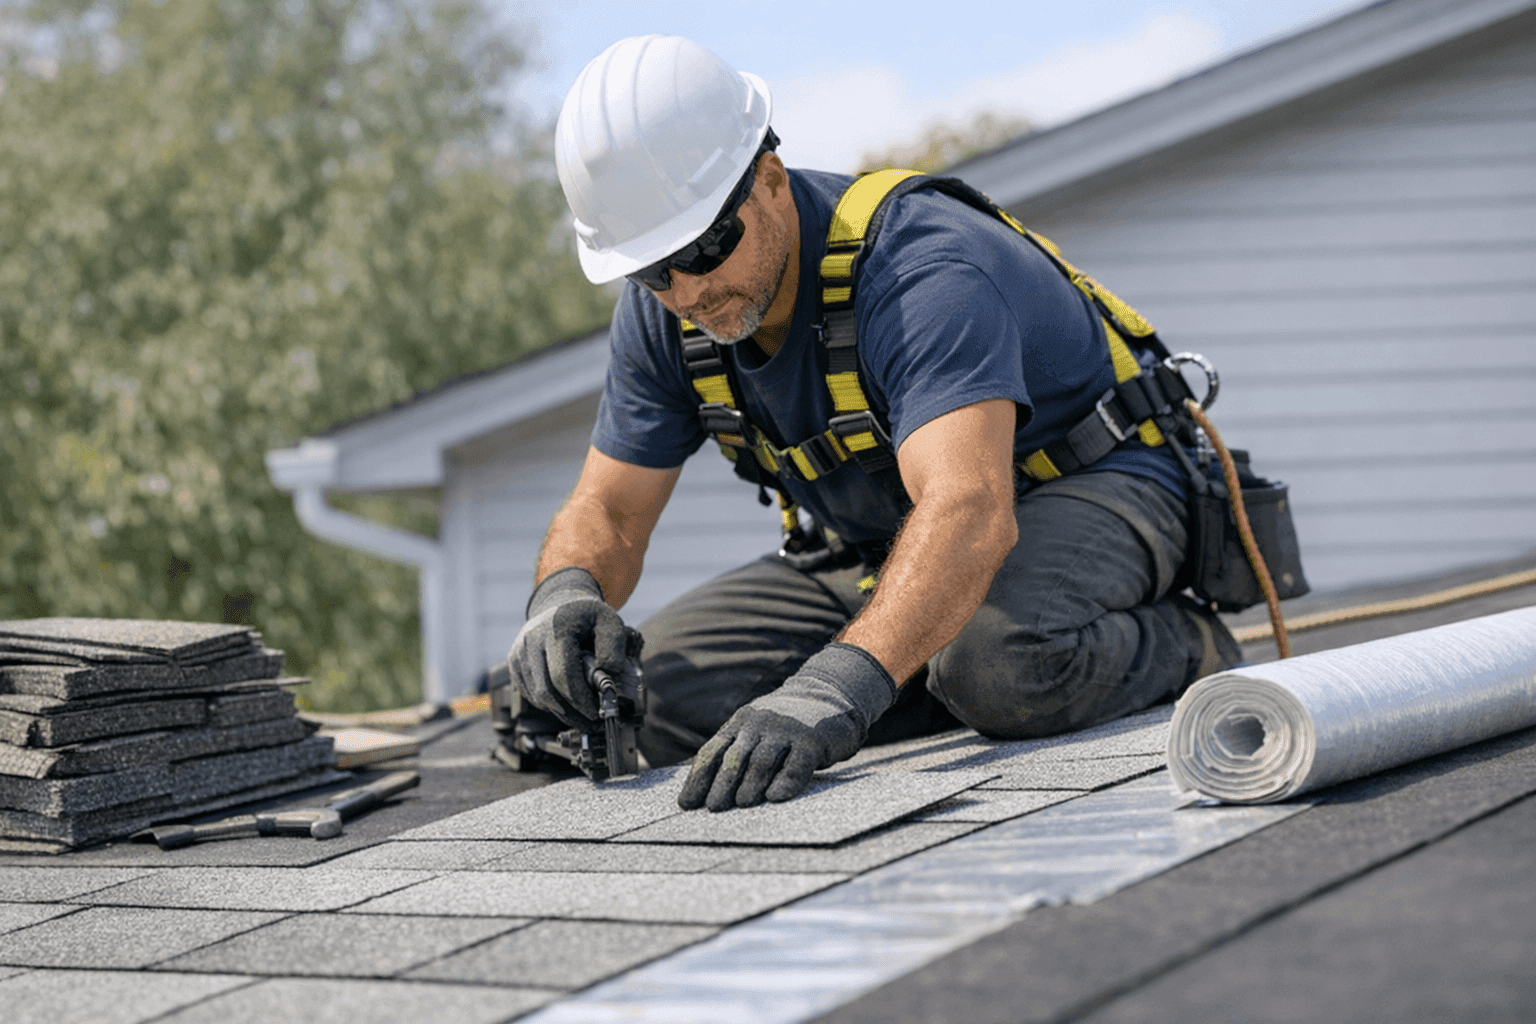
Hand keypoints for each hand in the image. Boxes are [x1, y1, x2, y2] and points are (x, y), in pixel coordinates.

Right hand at [507, 566, 641, 728]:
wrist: (560, 603)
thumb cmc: (587, 616)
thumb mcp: (609, 621)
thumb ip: (614, 645)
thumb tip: (608, 674)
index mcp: (556, 627)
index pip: (564, 675)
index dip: (580, 700)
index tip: (596, 713)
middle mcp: (531, 639)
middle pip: (546, 691)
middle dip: (571, 712)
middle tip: (591, 722)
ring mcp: (518, 651)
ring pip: (536, 696)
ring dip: (559, 711)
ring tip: (581, 714)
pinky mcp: (512, 662)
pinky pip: (528, 693)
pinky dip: (547, 703)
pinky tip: (564, 701)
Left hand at [678, 642, 896, 810]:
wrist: (829, 696)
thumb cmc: (786, 726)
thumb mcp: (756, 729)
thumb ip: (734, 751)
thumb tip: (702, 790)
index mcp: (740, 723)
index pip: (712, 752)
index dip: (698, 779)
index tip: (687, 804)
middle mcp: (759, 724)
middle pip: (734, 758)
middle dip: (721, 785)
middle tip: (713, 809)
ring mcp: (786, 730)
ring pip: (762, 761)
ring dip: (750, 785)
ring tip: (741, 805)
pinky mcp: (812, 741)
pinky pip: (796, 764)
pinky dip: (785, 782)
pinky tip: (776, 798)